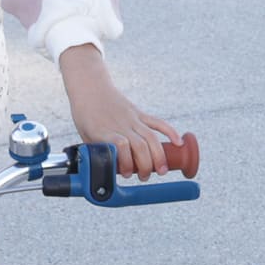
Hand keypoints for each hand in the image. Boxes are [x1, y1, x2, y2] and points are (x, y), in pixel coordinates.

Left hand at [58, 44, 185, 177]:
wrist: (90, 87)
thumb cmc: (85, 115)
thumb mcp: (85, 136)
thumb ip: (96, 153)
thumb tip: (103, 174)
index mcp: (104, 131)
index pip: (120, 146)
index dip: (127, 162)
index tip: (126, 174)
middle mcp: (121, 124)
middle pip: (140, 145)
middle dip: (147, 165)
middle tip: (146, 177)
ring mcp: (132, 118)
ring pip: (151, 138)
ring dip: (159, 156)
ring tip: (162, 170)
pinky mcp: (139, 113)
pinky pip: (158, 123)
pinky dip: (171, 132)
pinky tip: (179, 144)